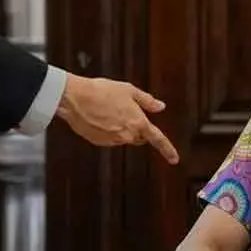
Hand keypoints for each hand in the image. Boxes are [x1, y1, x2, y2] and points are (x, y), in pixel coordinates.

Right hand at [56, 74, 179, 162]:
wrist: (76, 98)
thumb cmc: (102, 91)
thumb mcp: (129, 90)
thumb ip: (147, 101)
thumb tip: (160, 107)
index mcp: (138, 122)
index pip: (158, 139)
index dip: (168, 149)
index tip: (174, 159)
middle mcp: (127, 135)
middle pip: (139, 138)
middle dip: (137, 129)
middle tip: (125, 111)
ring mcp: (112, 141)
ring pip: (123, 137)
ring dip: (121, 128)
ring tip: (108, 109)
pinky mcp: (99, 142)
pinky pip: (109, 138)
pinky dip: (108, 130)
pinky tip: (99, 116)